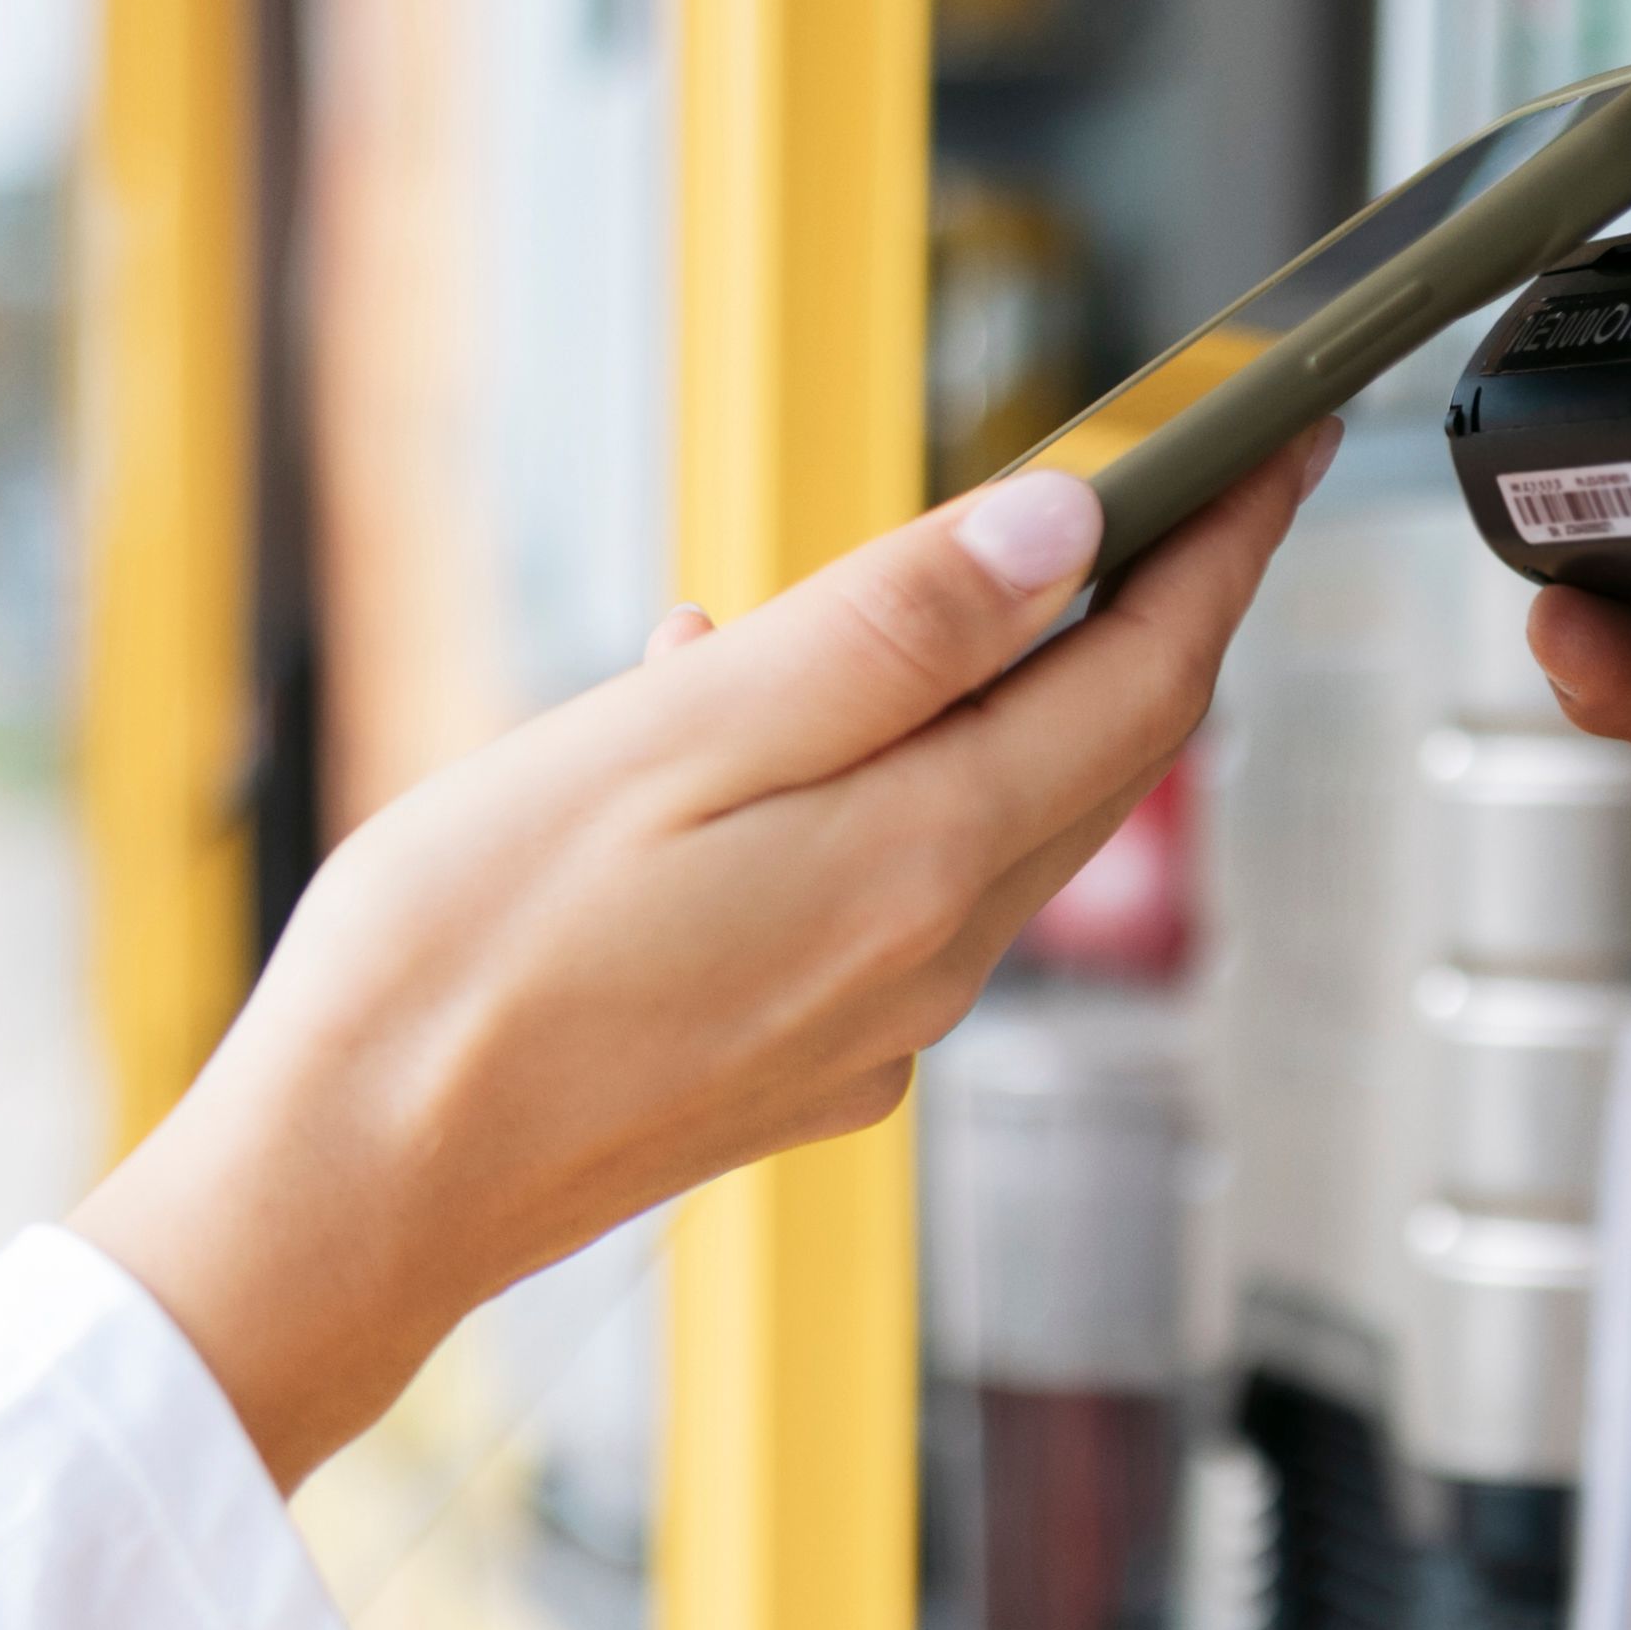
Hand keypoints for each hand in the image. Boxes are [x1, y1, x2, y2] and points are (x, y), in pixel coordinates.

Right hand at [76, 444, 1317, 1483]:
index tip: (1282, 435)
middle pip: (1096, 758)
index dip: (1225, 544)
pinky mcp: (792, 1070)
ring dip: (991, 693)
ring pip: (990, 824)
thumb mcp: (669, 739)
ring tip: (929, 579)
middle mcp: (925, 964)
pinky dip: (874, 786)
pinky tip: (741, 733)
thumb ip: (881, 634)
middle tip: (1181, 483)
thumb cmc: (463, 964)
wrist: (348, 1194)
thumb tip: (1059, 538)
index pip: (1143, 678)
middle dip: (1147, 611)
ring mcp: (864, 1031)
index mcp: (915, 863)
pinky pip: (885, 893)